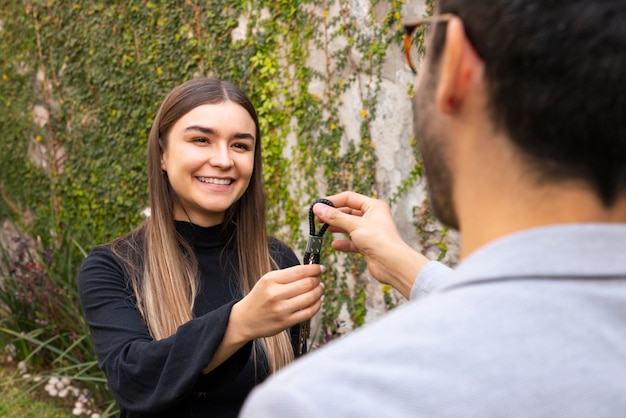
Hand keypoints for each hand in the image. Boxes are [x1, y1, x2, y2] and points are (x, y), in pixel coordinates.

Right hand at [231, 264, 323, 340]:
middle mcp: (275, 294)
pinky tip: (318, 300)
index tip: (320, 268)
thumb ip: (287, 276)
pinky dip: (317, 305)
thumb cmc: (259, 298)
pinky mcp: (286, 322)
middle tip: (319, 279)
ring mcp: (281, 309)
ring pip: (310, 298)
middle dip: (317, 280)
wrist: (245, 320)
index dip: (314, 269)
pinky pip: (308, 312)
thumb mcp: (267, 281)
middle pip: (307, 284)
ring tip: (320, 288)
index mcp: (270, 280)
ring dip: (319, 292)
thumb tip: (311, 272)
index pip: (299, 271)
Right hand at [313, 191, 429, 298]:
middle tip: (318, 218)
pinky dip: (343, 243)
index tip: (319, 205)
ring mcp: (370, 231)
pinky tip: (334, 244)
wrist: (393, 264)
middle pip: (348, 212)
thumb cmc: (379, 241)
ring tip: (323, 228)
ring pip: (349, 226)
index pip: (349, 198)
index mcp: (374, 206)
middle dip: (333, 215)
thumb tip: (318, 208)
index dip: (333, 201)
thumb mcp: (354, 225)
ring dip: (337, 227)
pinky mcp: (368, 245)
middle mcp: (373, 217)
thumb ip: (335, 217)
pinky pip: (352, 241)